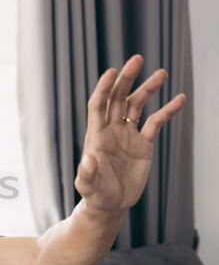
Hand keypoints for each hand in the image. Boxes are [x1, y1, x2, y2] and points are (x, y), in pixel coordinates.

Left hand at [75, 54, 185, 214]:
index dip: (104, 87)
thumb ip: (86, 173)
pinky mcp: (143, 145)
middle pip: (118, 98)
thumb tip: (88, 160)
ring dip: (148, 89)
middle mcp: (111, 130)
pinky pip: (156, 123)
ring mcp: (127, 136)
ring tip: (161, 73)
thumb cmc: (95, 194)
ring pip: (137, 106)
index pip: (99, 105)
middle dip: (126, 79)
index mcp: (96, 135)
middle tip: (137, 59)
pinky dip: (167, 111)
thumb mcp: (87, 185)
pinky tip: (178, 99)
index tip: (113, 71)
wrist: (110, 205)